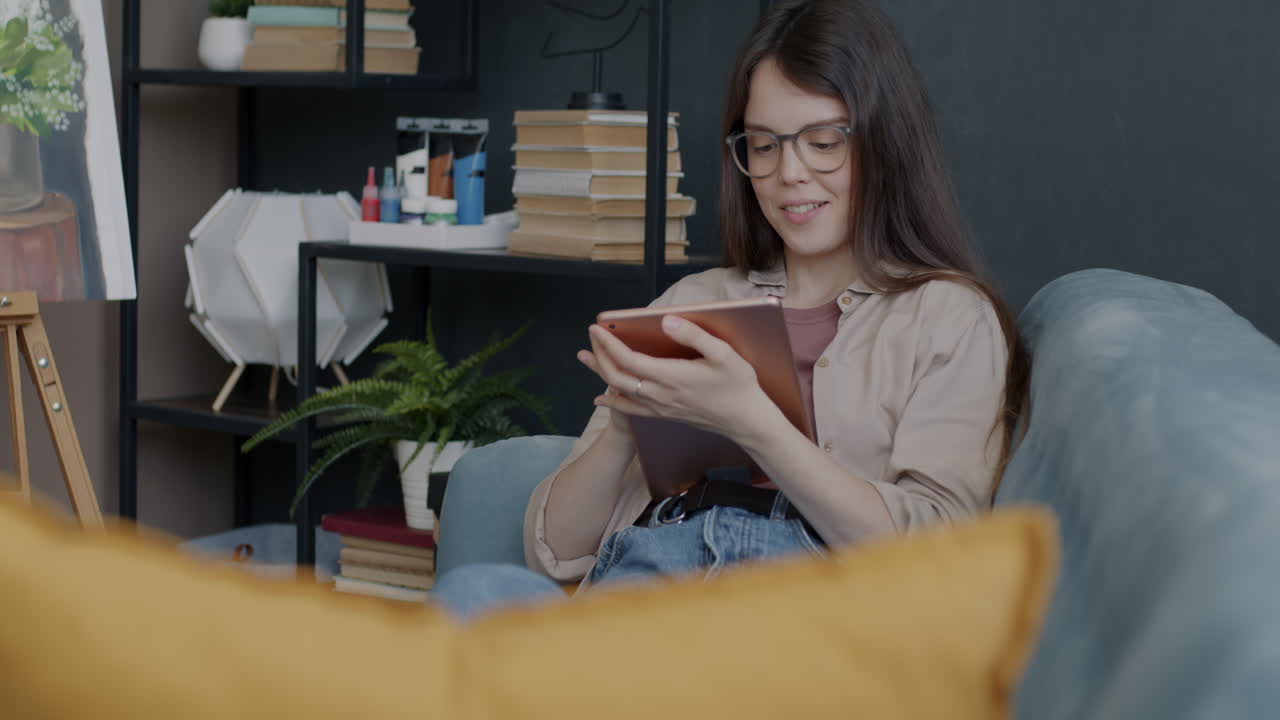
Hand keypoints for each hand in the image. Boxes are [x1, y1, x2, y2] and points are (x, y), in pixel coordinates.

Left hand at [577, 314, 772, 440]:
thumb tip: (666, 321)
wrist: (746, 421)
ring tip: (586, 358)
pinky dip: (612, 401)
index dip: (608, 343)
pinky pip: (631, 409)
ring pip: (620, 392)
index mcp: (671, 377)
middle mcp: (660, 395)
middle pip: (617, 376)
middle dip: (600, 355)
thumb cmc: (738, 385)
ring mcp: (661, 408)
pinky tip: (602, 397)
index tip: (597, 328)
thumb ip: (693, 335)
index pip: (628, 359)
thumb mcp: (723, 353)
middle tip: (592, 336)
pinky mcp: (665, 415)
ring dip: (601, 373)